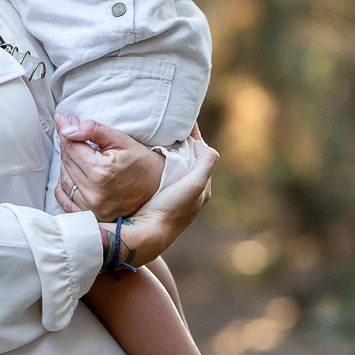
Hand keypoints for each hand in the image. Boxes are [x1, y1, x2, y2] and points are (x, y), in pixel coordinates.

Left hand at [54, 113, 165, 218]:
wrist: (159, 186)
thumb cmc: (141, 162)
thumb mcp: (120, 139)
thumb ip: (93, 130)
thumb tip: (67, 128)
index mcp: (100, 171)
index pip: (71, 147)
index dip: (65, 131)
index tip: (62, 119)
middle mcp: (94, 192)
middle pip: (67, 162)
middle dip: (68, 145)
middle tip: (73, 133)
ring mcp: (92, 207)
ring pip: (64, 180)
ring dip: (67, 164)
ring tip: (78, 154)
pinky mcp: (92, 216)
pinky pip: (66, 201)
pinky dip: (64, 187)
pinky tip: (71, 176)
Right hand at [103, 135, 218, 265]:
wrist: (148, 233)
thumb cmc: (171, 208)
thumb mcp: (195, 184)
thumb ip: (205, 163)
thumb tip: (201, 144)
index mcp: (202, 188)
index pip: (201, 155)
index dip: (194, 138)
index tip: (185, 121)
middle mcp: (190, 193)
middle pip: (188, 160)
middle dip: (181, 144)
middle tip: (169, 127)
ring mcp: (174, 196)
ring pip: (175, 167)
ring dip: (169, 153)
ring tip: (158, 138)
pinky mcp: (158, 198)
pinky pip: (162, 174)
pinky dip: (159, 163)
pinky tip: (148, 158)